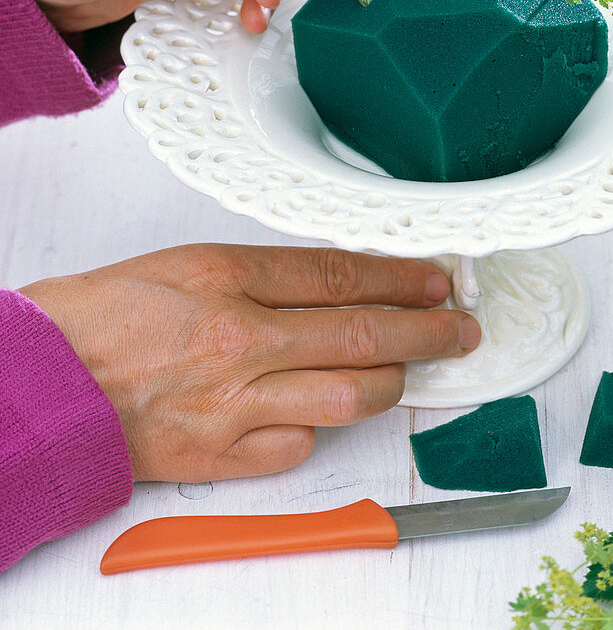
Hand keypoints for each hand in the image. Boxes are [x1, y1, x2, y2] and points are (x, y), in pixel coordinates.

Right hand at [21, 245, 478, 482]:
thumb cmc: (107, 317)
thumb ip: (265, 276)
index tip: (435, 282)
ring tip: (411, 370)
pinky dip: (319, 429)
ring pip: (349, 396)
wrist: (44, 380)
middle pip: (363, 334)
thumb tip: (338, 284)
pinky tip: (320, 412)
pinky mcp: (222, 456)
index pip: (342, 275)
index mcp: (227, 277)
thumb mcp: (188, 264)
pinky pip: (300, 447)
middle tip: (460, 330)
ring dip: (392, 381)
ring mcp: (234, 403)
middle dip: (427, 332)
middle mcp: (238, 339)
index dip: (401, 279)